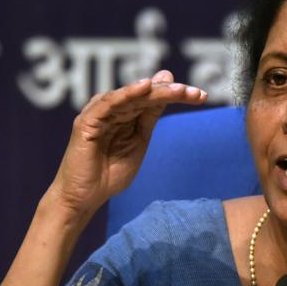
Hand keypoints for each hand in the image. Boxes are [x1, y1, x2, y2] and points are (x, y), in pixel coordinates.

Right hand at [47, 70, 206, 216]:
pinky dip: (125, 94)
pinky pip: (108, 104)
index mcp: (126, 113)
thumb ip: (150, 116)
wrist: (84, 198)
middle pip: (146, 94)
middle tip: (195, 93)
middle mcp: (113, 108)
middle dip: (172, 92)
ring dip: (155, 91)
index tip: (202, 96)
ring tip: (177, 89)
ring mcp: (99, 113)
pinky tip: (144, 87)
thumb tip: (166, 87)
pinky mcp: (86, 121)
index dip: (178, 95)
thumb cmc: (109, 172)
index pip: (155, 98)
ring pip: (130, 95)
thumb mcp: (139, 141)